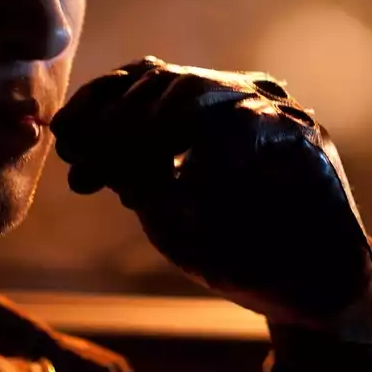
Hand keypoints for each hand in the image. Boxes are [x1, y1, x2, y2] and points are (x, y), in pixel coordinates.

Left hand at [51, 58, 371, 337]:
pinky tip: (189, 202)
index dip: (97, 100)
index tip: (64, 138)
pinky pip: (246, 127)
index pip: (142, 76)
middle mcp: (239, 100)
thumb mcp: (165, 214)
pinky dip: (208, 164)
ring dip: (152, 138)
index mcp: (205, 110)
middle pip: (162, 78)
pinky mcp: (306, 139)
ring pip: (196, 91)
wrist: (308, 295)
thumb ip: (129, 173)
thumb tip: (78, 139)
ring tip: (136, 190)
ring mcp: (275, 114)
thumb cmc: (236, 254)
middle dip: (113, 125)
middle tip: (86, 170)